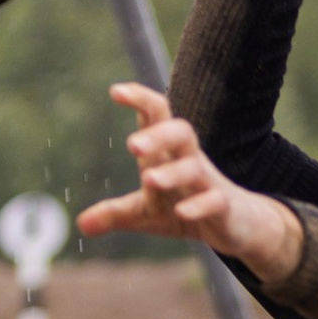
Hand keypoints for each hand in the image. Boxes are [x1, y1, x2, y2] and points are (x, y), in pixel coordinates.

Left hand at [76, 86, 302, 280]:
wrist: (237, 226)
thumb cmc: (187, 208)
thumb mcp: (147, 213)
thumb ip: (116, 214)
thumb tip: (81, 224)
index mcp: (170, 152)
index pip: (158, 114)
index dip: (140, 99)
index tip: (116, 91)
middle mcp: (190, 159)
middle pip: (180, 131)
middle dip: (158, 134)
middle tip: (131, 145)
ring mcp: (209, 182)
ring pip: (195, 166)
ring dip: (172, 173)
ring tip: (147, 180)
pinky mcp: (224, 207)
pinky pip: (214, 201)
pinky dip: (199, 205)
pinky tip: (181, 213)